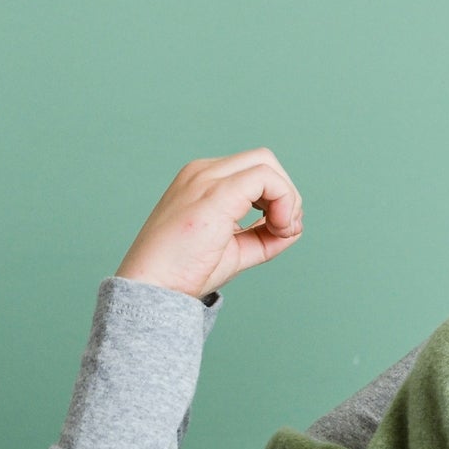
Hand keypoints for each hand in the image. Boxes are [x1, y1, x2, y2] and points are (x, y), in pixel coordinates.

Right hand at [114, 149, 303, 299]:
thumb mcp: (234, 250)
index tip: (280, 232)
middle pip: (264, 160)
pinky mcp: (216, 192)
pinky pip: (266, 177)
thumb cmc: (185, 273)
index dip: (277, 199)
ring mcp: (206, 178)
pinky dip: (285, 200)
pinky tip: (280, 228)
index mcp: (201, 181)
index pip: (253, 172)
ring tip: (281, 231)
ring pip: (267, 163)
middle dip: (286, 193)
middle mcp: (202, 172)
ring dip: (287, 197)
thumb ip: (263, 235)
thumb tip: (294, 228)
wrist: (154, 288)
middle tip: (285, 229)